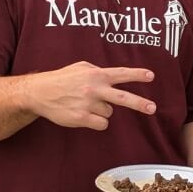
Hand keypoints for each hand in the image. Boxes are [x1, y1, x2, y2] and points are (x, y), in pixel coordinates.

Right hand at [25, 61, 155, 128]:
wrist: (39, 92)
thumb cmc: (61, 79)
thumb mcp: (80, 67)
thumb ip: (98, 69)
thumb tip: (113, 75)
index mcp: (96, 74)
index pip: (121, 73)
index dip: (137, 75)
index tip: (151, 76)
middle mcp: (94, 88)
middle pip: (123, 97)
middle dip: (139, 103)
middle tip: (152, 108)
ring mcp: (88, 104)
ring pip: (109, 113)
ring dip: (102, 111)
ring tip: (86, 104)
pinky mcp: (81, 118)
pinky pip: (101, 124)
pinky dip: (97, 122)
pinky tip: (84, 115)